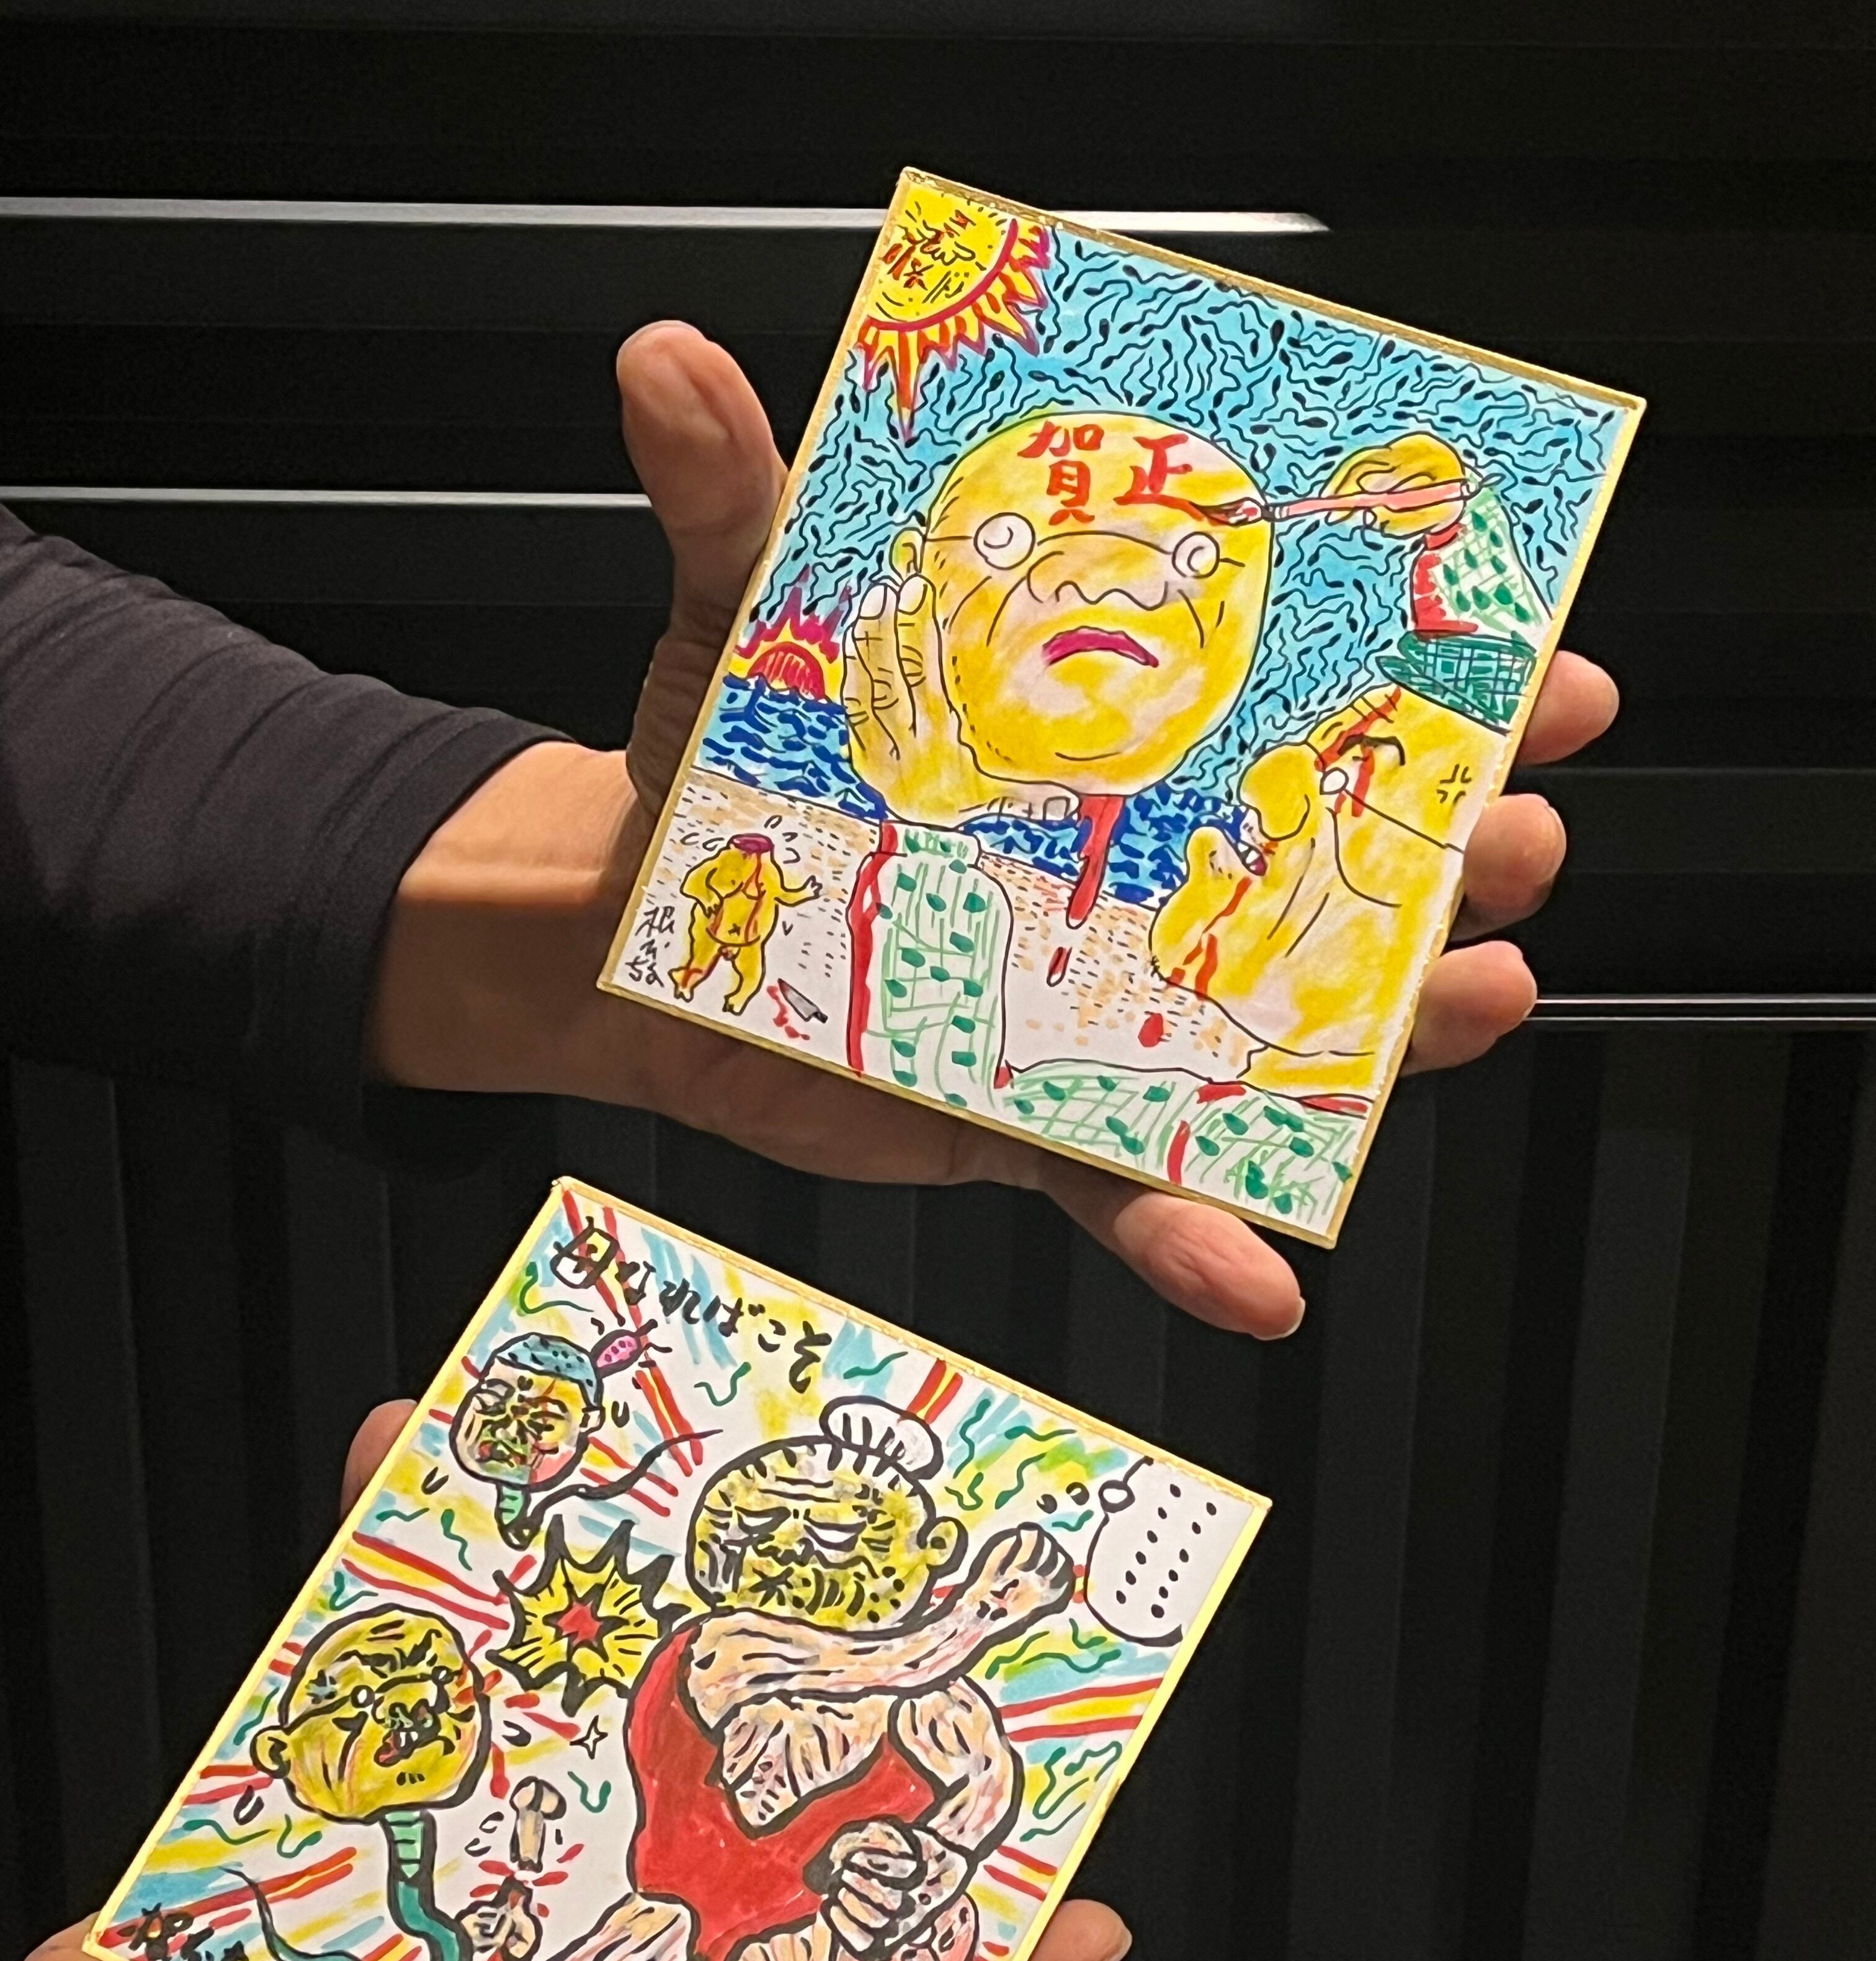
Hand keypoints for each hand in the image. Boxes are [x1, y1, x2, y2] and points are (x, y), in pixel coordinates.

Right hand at [0, 1403, 1126, 1960]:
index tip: (1085, 1920)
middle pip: (758, 1853)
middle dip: (840, 1741)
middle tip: (937, 1617)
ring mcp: (500, 1871)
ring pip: (608, 1728)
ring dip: (643, 1607)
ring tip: (703, 1490)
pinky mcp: (393, 1801)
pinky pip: (431, 1670)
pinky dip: (414, 1565)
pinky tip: (417, 1461)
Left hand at [371, 322, 1611, 1336]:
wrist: (628, 939)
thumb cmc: (716, 766)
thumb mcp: (740, 617)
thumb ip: (733, 497)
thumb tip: (667, 363)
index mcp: (1107, 739)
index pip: (1298, 695)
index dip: (1433, 679)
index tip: (1536, 662)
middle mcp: (1132, 875)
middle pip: (1334, 864)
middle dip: (1450, 850)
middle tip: (1510, 834)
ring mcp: (1097, 1008)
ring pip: (1282, 1035)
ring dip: (1395, 1036)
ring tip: (1474, 1003)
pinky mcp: (1029, 1126)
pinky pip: (1129, 1192)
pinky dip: (1196, 1242)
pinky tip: (1256, 1281)